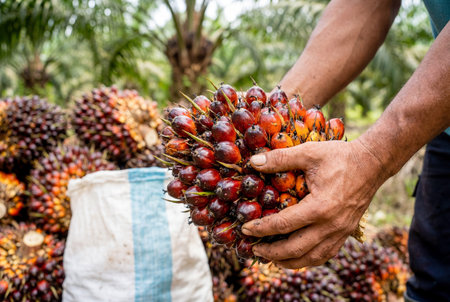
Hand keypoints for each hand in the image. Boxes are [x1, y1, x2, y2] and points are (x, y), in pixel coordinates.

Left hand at [241, 139, 386, 268]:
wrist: (372, 163)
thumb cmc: (340, 156)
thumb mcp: (309, 152)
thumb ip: (280, 158)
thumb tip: (253, 162)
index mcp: (320, 207)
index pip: (283, 225)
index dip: (261, 229)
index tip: (245, 229)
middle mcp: (331, 225)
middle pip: (296, 249)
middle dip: (272, 252)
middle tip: (254, 248)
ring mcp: (341, 232)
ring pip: (312, 258)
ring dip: (289, 262)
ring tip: (271, 259)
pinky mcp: (346, 232)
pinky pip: (325, 254)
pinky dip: (308, 259)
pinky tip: (296, 256)